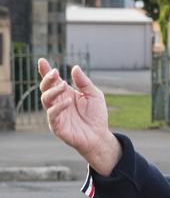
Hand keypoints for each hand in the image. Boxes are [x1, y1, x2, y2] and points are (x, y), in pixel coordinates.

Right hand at [38, 59, 120, 175]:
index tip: (42, 60)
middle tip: (55, 73)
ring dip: (53, 91)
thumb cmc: (96, 116)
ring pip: (45, 99)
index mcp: (65, 94)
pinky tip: (67, 102)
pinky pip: (52, 114)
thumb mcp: (94, 95)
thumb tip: (75, 67)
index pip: (52, 81)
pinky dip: (58, 107)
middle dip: (47, 79)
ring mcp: (56, 114)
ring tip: (64, 87)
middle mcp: (58, 102)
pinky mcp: (57, 126)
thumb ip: (84, 83)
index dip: (45, 71)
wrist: (100, 136)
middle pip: (45, 88)